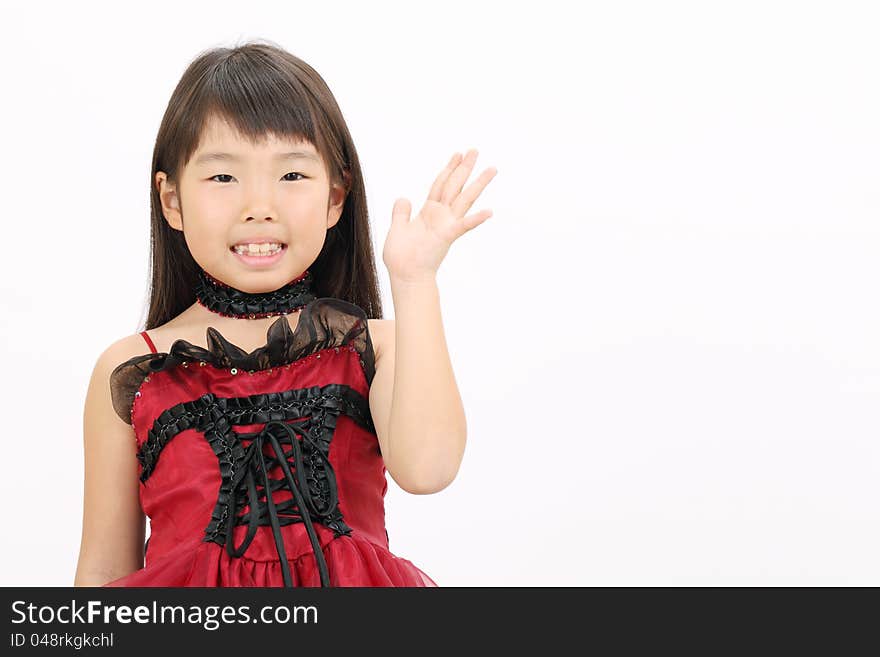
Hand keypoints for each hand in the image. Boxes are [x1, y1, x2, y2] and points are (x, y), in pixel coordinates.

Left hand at [383, 149, 496, 282]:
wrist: (405, 276)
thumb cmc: (401, 257)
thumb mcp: (397, 228)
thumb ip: (401, 213)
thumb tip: (403, 198)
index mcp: (428, 212)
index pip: (440, 185)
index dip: (448, 168)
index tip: (458, 154)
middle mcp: (440, 216)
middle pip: (455, 186)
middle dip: (464, 168)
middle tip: (475, 150)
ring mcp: (446, 225)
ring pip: (464, 199)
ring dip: (478, 184)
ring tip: (491, 169)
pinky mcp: (447, 236)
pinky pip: (463, 226)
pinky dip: (475, 219)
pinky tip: (489, 211)